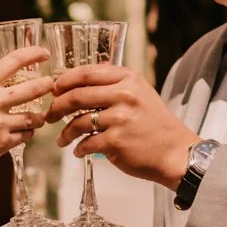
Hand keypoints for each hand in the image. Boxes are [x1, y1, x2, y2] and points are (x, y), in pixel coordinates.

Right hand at [0, 45, 53, 187]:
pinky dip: (27, 133)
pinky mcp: (3, 144)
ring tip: (37, 116)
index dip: (33, 53)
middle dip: (47, 85)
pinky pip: (26, 135)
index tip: (44, 52)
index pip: (13, 61)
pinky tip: (21, 132)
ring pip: (35, 117)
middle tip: (51, 85)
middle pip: (34, 88)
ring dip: (39, 116)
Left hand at [49, 64, 194, 190]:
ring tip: (62, 139)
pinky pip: (86, 143)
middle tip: (50, 114)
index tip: (54, 90)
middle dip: (57, 106)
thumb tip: (82, 78)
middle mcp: (124, 95)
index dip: (64, 81)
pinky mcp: (116, 142)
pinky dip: (79, 148)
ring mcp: (120, 119)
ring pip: (78, 121)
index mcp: (128, 79)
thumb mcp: (141, 92)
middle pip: (77, 95)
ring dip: (65, 132)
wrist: (175, 152)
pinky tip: (79, 151)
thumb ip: (115, 82)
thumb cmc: (155, 124)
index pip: (86, 73)